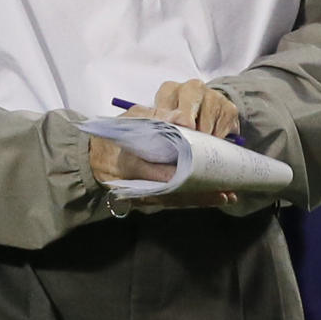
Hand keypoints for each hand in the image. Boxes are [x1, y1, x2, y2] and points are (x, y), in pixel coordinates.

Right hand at [89, 79, 241, 209]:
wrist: (93, 156)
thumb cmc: (114, 134)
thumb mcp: (132, 119)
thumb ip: (155, 117)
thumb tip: (181, 117)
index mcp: (132, 164)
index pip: (164, 176)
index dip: (189, 178)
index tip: (211, 176)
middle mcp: (139, 186)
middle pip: (175, 194)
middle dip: (202, 195)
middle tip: (227, 192)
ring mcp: (143, 195)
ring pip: (176, 201)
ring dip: (201, 200)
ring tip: (226, 197)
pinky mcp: (149, 198)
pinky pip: (173, 202)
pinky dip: (192, 200)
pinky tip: (211, 198)